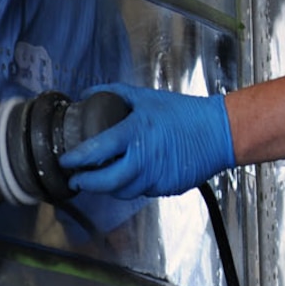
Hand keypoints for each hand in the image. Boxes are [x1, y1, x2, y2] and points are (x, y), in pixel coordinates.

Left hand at [62, 84, 234, 198]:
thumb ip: (116, 94)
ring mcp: (155, 176)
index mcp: (135, 133)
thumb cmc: (184, 114)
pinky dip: (132, 186)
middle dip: (86, 183)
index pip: (96, 150)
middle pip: (105, 182)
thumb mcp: (147, 97)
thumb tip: (90, 93)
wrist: (218, 132)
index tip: (66, 160)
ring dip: (108, 187)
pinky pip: (142, 192)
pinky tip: (131, 176)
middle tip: (76, 179)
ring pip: (122, 192)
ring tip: (101, 179)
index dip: (76, 159)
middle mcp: (143, 158)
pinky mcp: (166, 187)